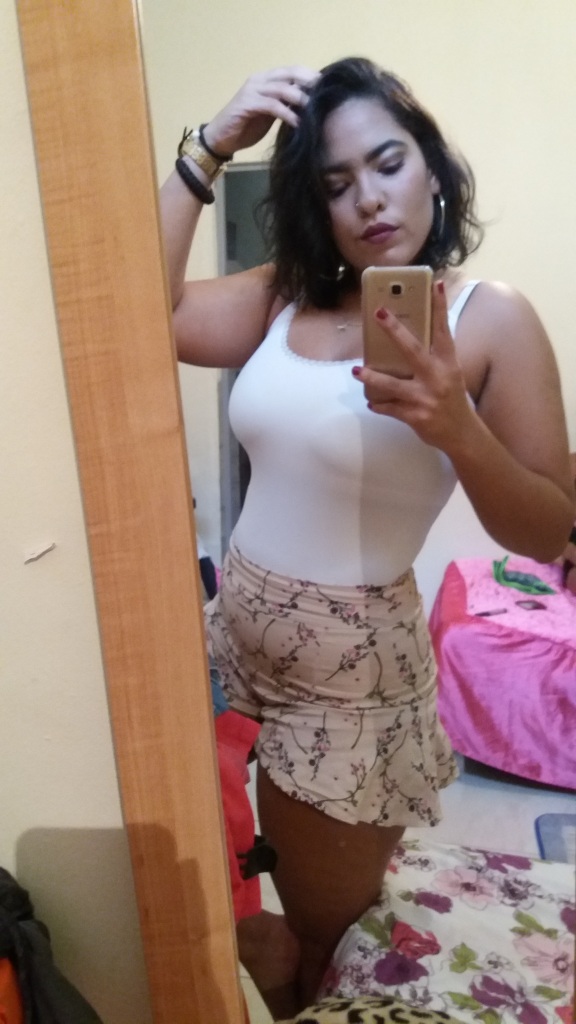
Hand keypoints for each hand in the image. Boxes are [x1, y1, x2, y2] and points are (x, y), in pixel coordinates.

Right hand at [202, 66, 319, 156]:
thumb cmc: (245, 127)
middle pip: (290, 74)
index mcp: (266, 79)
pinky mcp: (247, 103)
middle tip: (326, 95)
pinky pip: (272, 106)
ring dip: (301, 99)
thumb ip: (285, 106)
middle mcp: (260, 79)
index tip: (329, 87)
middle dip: (310, 83)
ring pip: (282, 88)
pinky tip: (298, 123)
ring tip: (314, 111)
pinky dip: (287, 114)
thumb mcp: (270, 115)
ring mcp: (252, 90)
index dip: (311, 76)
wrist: (220, 139)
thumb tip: (308, 106)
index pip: (293, 71)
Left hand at [352, 282, 475, 452]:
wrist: (462, 434)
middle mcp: (438, 378)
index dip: (440, 307)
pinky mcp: (416, 416)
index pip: (444, 331)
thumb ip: (434, 358)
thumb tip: (407, 338)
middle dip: (395, 331)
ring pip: (393, 385)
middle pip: (413, 350)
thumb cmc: (452, 399)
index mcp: (449, 364)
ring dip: (372, 378)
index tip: (437, 284)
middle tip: (378, 313)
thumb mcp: (450, 374)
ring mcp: (426, 398)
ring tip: (356, 371)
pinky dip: (379, 405)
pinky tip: (371, 402)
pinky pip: (390, 408)